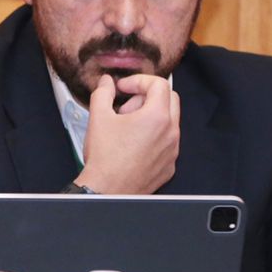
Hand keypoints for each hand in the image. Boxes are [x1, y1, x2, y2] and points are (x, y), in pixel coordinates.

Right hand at [77, 73, 179, 195]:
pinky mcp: (169, 165)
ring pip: (170, 121)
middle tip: (127, 107)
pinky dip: (154, 136)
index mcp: (156, 117)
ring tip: (127, 128)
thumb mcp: (98, 118)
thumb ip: (103, 93)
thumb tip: (107, 82)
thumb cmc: (105, 159)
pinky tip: (133, 145)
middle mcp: (171, 133)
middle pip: (170, 99)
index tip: (124, 88)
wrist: (108, 191)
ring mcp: (172, 150)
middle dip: (147, 96)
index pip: (159, 84)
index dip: (139, 81)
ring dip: (151, 116)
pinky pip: (167, 142)